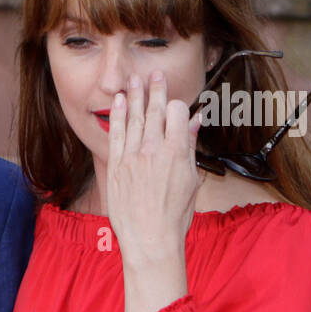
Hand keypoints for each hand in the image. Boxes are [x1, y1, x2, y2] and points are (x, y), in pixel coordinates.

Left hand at [106, 70, 203, 264]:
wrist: (149, 239)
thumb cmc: (175, 215)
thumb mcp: (192, 180)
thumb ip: (190, 147)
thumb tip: (195, 122)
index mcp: (177, 152)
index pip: (177, 113)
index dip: (178, 106)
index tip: (175, 103)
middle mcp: (154, 150)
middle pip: (154, 110)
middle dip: (155, 89)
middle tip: (154, 73)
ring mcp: (132, 157)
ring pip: (133, 118)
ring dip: (134, 96)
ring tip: (134, 79)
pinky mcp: (115, 166)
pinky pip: (116, 134)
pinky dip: (116, 116)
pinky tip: (116, 101)